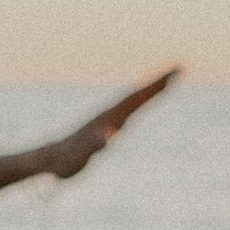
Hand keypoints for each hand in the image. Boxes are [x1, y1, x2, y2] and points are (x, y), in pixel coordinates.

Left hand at [37, 65, 177, 181]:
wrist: (50, 160)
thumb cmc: (66, 158)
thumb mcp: (82, 153)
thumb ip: (95, 144)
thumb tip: (108, 136)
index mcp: (109, 116)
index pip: (137, 97)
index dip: (156, 86)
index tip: (175, 72)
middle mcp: (111, 114)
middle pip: (139, 95)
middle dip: (159, 83)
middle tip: (179, 69)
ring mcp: (109, 120)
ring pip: (134, 102)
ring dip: (151, 91)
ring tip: (167, 82)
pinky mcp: (106, 128)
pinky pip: (128, 113)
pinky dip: (139, 104)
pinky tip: (146, 100)